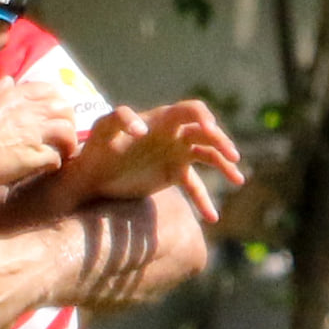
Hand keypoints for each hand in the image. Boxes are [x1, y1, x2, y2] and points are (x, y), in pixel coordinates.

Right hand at [0, 79, 76, 191]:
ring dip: (70, 140)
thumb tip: (8, 81)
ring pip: (66, 130)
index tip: (54, 108)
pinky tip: (53, 167)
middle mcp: (27, 111)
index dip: (54, 98)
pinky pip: (55, 157)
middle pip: (62, 107)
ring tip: (67, 150)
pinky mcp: (34, 156)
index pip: (45, 89)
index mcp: (12, 96)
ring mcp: (33, 134)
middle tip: (65, 129)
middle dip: (69, 118)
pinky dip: (56, 162)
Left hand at [69, 101, 244, 220]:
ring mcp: (176, 153)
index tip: (210, 133)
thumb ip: (119, 120)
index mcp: (162, 118)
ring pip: (208, 156)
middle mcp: (174, 133)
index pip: (191, 111)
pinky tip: (213, 218)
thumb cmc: (95, 148)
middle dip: (222, 143)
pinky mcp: (173, 173)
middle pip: (207, 133)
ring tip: (238, 180)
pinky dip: (204, 201)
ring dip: (224, 166)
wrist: (90, 175)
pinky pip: (195, 186)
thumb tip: (141, 129)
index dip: (204, 118)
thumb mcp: (102, 130)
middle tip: (232, 157)